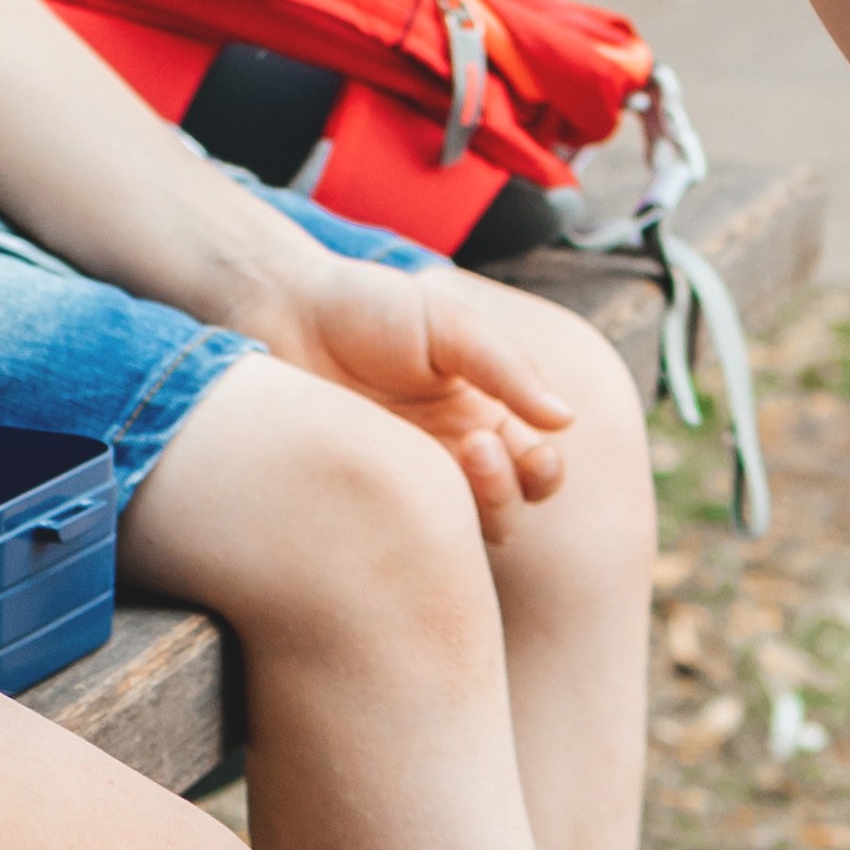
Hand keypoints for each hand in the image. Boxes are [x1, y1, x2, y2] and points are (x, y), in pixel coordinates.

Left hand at [264, 249, 591, 542]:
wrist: (283, 313)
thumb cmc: (368, 309)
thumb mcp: (448, 325)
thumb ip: (507, 369)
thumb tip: (566, 420)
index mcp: (482, 414)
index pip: (534, 466)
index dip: (544, 471)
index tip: (536, 451)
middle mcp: (450, 456)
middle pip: (506, 510)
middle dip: (509, 492)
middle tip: (477, 448)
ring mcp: (405, 482)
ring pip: (459, 535)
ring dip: (469, 508)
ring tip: (450, 458)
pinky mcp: (361, 502)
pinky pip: (398, 540)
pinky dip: (414, 531)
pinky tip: (399, 490)